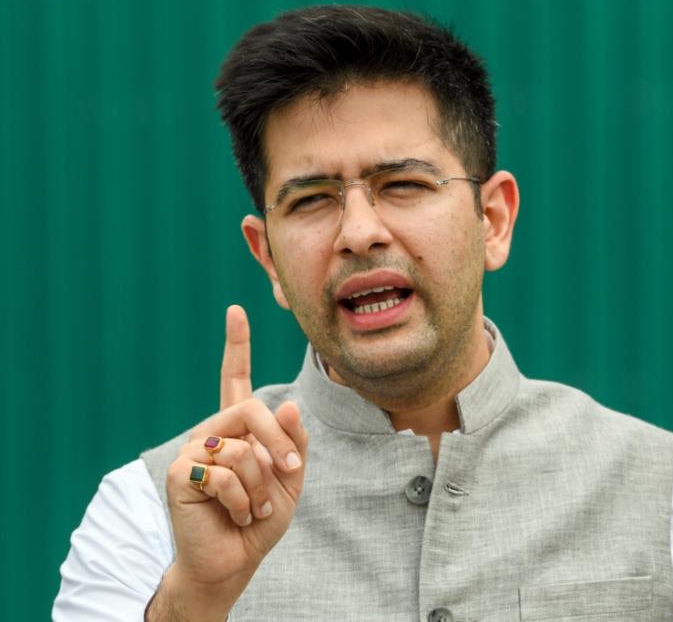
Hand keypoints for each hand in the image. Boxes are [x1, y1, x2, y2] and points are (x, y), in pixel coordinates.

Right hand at [149, 305, 306, 620]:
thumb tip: (291, 405)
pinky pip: (225, 473)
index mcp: (237, 428)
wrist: (233, 560)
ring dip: (260, 488)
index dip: (237, 344)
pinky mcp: (181, 472)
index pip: (235, 378)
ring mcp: (193, 449)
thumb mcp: (289, 479)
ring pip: (243, 449)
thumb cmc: (260, 518)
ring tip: (250, 508)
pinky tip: (233, 514)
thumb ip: (293, 444)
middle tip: (288, 477)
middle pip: (254, 410)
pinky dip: (241, 500)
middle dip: (279, 446)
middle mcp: (213, 431)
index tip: (236, 310)